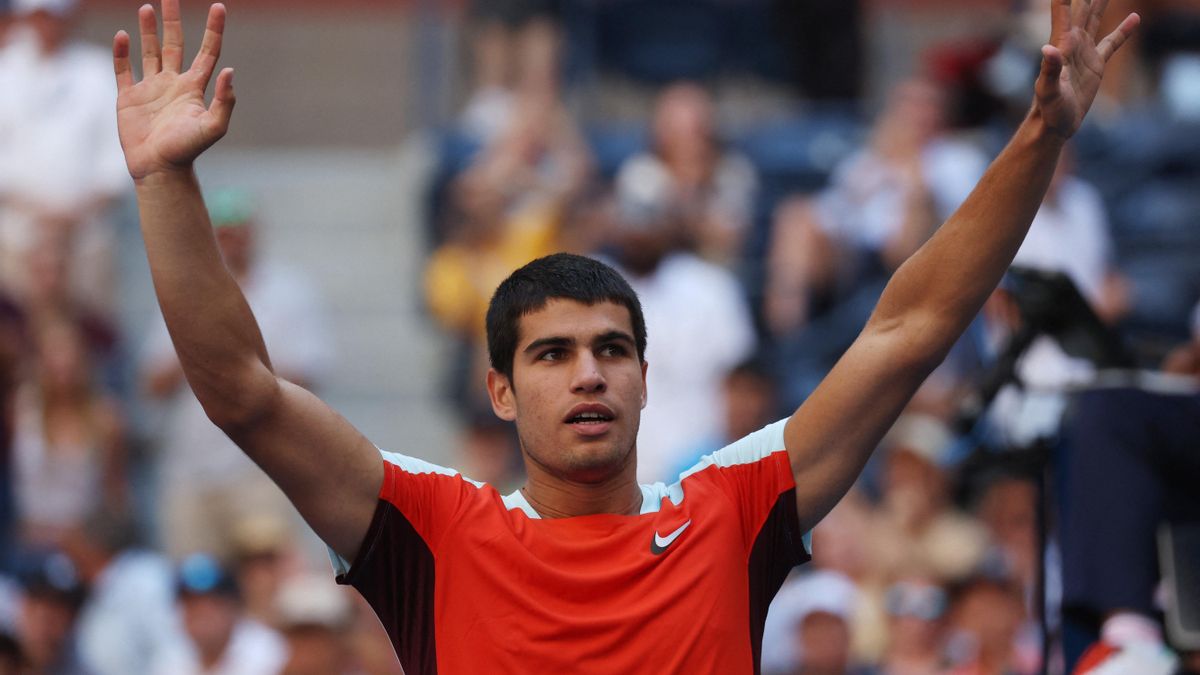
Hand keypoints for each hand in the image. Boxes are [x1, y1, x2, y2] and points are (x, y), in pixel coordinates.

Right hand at [113, 1, 233, 179]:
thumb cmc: (188, 151)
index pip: (207, 52)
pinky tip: (123, 35)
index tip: (219, 7)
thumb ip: (224, 101)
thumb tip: (229, 71)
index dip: (214, 30)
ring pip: (149, 52)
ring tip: (147, 8)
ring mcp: (150, 89)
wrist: (159, 169)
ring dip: (148, 31)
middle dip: (173, 21)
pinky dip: (121, 52)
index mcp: (194, 88)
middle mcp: (173, 84)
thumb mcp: (213, 126)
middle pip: (175, 44)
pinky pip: (123, 70)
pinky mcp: (128, 98)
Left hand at [1034, 0, 1139, 138]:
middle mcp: (1072, 43)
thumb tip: (1048, 49)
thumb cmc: (1048, 108)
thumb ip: (1050, 69)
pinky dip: (1124, 30)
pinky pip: (1113, 42)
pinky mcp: (1096, 64)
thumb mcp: (1048, 89)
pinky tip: (1135, 17)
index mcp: (1061, 43)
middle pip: (1082, 9)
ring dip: (1101, 2)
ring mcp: (1084, 52)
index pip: (1064, 10)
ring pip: (1095, 19)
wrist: (1055, 125)